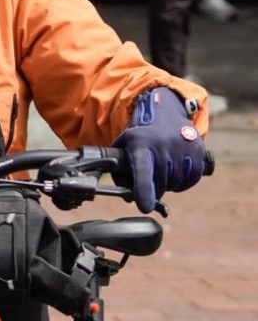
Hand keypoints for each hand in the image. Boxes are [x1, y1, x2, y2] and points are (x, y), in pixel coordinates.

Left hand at [113, 87, 205, 212]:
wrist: (165, 113)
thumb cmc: (141, 136)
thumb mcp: (125, 145)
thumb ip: (121, 172)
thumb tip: (130, 199)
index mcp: (141, 143)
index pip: (143, 170)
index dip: (144, 189)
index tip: (144, 207)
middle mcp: (163, 144)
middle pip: (161, 182)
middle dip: (156, 190)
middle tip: (152, 186)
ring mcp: (183, 146)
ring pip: (177, 182)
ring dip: (170, 186)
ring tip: (164, 175)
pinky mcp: (198, 150)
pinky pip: (193, 178)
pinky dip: (185, 183)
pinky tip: (177, 176)